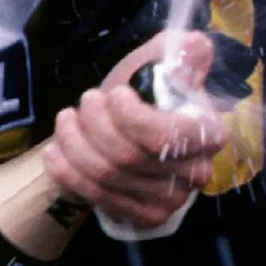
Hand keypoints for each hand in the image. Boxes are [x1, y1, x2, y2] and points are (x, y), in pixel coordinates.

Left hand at [45, 30, 228, 229]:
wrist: (125, 135)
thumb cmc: (144, 96)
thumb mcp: (160, 64)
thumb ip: (181, 52)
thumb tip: (192, 47)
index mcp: (209, 134)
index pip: (166, 135)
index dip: (130, 117)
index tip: (115, 93)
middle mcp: (195, 173)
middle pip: (129, 155)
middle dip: (95, 123)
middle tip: (87, 100)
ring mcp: (170, 200)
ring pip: (106, 174)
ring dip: (76, 142)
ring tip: (68, 119)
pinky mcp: (143, 217)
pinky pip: (95, 195)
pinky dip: (67, 169)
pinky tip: (57, 149)